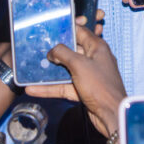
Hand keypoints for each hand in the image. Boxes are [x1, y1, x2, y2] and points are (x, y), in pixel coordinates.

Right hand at [25, 17, 124, 137]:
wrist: (111, 114)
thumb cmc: (100, 85)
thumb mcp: (79, 64)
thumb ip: (63, 53)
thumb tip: (52, 51)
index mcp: (96, 47)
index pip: (80, 32)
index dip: (66, 29)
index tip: (50, 29)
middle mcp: (93, 59)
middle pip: (71, 51)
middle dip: (55, 51)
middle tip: (38, 48)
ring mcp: (87, 75)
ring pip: (65, 70)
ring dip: (50, 71)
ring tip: (33, 68)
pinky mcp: (82, 90)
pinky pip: (64, 86)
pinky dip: (50, 88)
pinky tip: (34, 89)